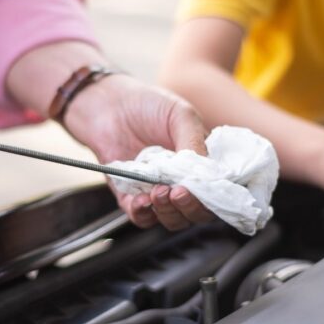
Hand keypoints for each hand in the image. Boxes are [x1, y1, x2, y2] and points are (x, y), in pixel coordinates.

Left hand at [63, 74, 215, 229]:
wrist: (107, 104)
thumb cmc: (148, 105)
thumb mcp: (180, 116)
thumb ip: (195, 143)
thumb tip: (207, 172)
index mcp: (200, 165)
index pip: (216, 192)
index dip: (212, 197)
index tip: (201, 189)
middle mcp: (182, 182)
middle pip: (196, 212)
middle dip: (189, 208)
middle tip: (177, 192)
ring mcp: (157, 191)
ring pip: (172, 219)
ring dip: (168, 212)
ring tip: (158, 192)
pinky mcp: (131, 197)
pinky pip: (141, 218)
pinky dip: (143, 214)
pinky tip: (141, 199)